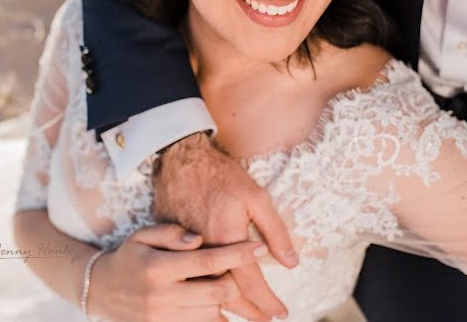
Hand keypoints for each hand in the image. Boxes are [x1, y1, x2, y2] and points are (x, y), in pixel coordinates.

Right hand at [86, 223, 266, 321]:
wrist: (100, 290)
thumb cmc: (130, 257)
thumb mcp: (143, 235)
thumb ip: (171, 233)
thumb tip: (199, 241)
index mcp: (158, 267)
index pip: (207, 261)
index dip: (238, 254)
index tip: (259, 247)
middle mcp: (161, 296)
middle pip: (217, 292)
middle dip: (236, 281)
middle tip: (240, 270)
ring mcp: (162, 318)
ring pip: (213, 314)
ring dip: (224, 300)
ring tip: (221, 285)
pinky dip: (213, 317)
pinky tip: (211, 303)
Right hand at [153, 132, 297, 320]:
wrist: (181, 161)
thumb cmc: (221, 176)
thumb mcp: (256, 197)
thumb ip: (275, 231)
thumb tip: (291, 262)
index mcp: (226, 240)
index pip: (250, 284)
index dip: (267, 302)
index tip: (281, 313)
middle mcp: (204, 252)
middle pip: (227, 295)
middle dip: (250, 311)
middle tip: (266, 320)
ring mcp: (185, 252)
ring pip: (207, 291)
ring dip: (228, 308)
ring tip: (247, 315)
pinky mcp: (174, 248)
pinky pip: (192, 278)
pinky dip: (206, 293)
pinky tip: (216, 299)